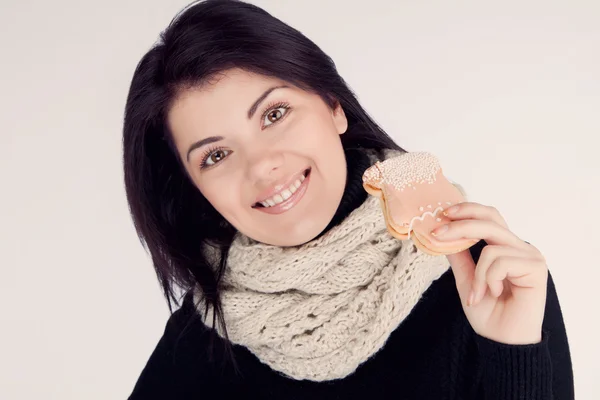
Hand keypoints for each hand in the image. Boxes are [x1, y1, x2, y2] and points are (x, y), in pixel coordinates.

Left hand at [433, 202, 548, 344]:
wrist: (502, 341)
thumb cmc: (488, 313)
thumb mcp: (465, 279)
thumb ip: (458, 256)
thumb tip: (443, 233)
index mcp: (504, 246)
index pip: (488, 216)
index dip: (466, 210)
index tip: (441, 214)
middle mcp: (519, 246)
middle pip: (490, 219)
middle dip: (460, 225)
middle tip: (438, 233)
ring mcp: (530, 255)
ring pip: (491, 247)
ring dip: (477, 274)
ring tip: (478, 295)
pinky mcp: (536, 266)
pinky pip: (500, 262)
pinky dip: (489, 280)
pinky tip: (496, 294)